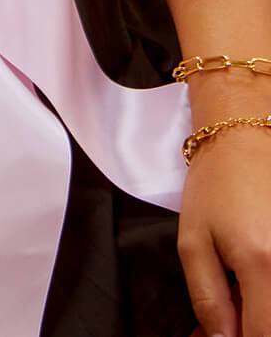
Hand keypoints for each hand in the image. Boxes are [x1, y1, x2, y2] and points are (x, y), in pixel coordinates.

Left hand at [178, 123, 270, 336]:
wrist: (245, 140)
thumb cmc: (214, 186)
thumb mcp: (194, 241)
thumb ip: (208, 298)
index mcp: (263, 264)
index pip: (262, 336)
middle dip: (253, 328)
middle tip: (230, 317)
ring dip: (263, 311)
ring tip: (242, 294)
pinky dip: (270, 297)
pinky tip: (256, 285)